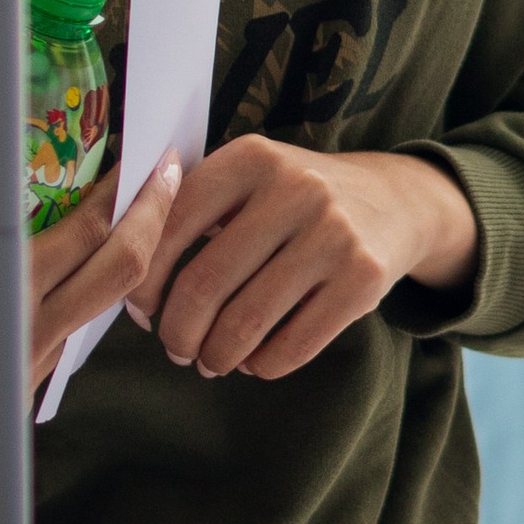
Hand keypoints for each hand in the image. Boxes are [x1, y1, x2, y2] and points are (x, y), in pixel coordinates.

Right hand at [0, 0, 184, 479]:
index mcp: (1, 296)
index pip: (98, 234)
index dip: (135, 186)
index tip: (150, 147)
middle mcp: (26, 342)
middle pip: (124, 274)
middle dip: (155, 217)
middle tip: (164, 170)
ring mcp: (23, 377)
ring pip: (96, 310)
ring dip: (114, 260)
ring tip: (117, 210)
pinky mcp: (9, 399)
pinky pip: (61, 339)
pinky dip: (71, 299)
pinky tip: (60, 267)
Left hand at [126, 139, 478, 383]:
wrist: (395, 202)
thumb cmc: (296, 200)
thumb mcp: (251, 179)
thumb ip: (192, 209)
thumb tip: (127, 282)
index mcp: (250, 158)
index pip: (171, 225)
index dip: (145, 280)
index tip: (141, 311)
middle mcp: (294, 188)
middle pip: (204, 283)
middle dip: (178, 331)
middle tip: (176, 349)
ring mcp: (333, 233)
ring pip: (245, 322)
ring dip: (216, 355)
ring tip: (211, 361)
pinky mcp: (363, 279)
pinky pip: (292, 345)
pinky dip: (262, 365)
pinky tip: (255, 361)